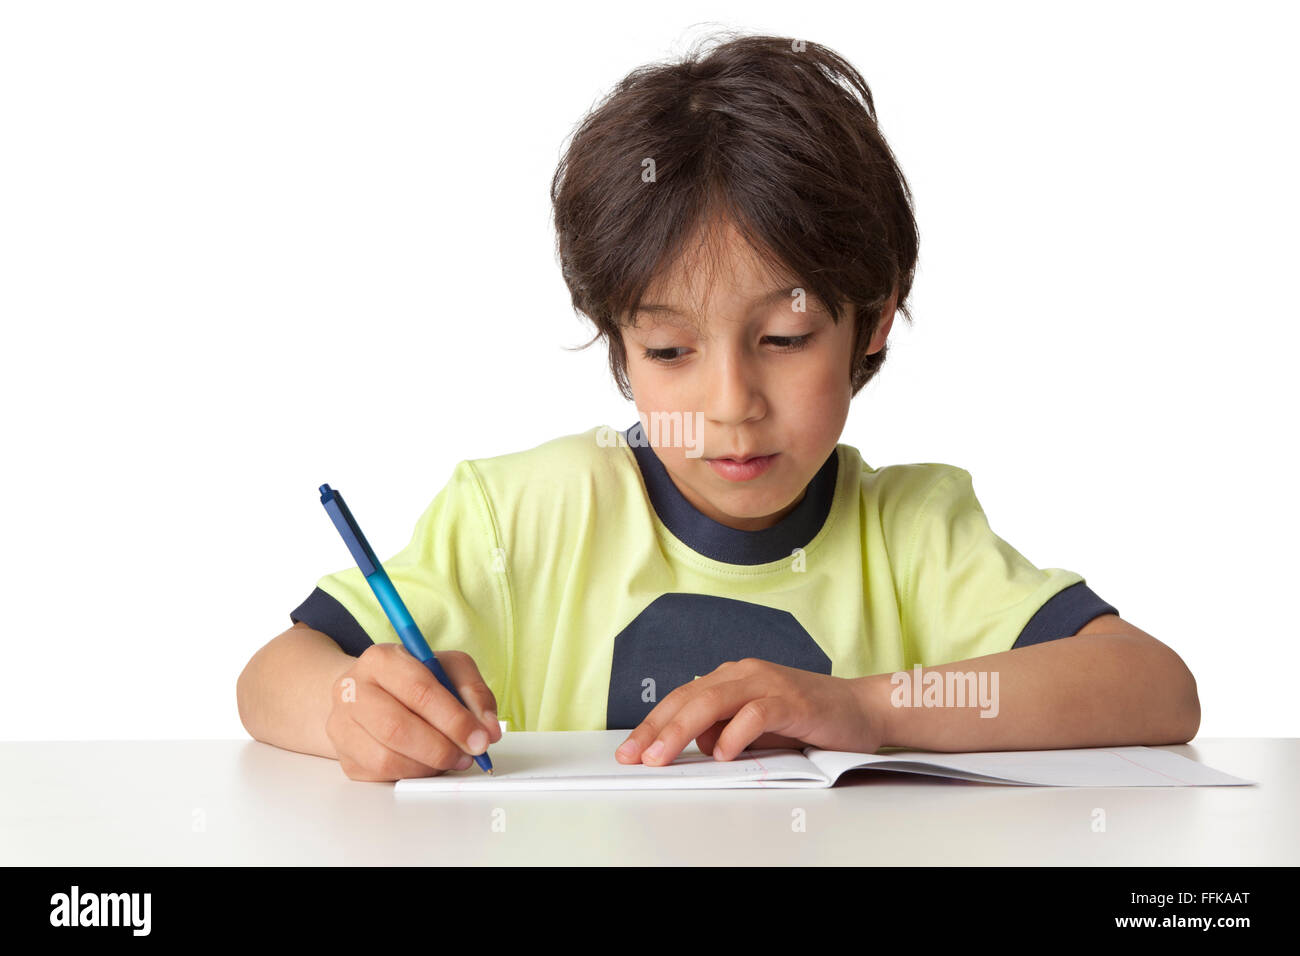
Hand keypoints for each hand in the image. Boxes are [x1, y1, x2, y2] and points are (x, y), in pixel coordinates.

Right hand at [325, 644, 501, 781]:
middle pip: (397, 728)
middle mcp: (352, 690)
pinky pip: (381, 775)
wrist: (370, 694)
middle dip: (441, 748)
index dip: (454, 719)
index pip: (419, 690)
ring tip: (450, 758)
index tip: (481, 738)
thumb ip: (474, 693)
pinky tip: (426, 762)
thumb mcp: (449, 669)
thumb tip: (489, 729)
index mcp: (381, 659)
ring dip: (428, 765)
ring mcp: (342, 725)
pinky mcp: (344, 757)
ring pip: (387, 758)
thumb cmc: (413, 680)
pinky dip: (412, 774)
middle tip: (468, 755)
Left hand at [614, 658, 885, 765]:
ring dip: (682, 731)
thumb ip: (727, 730)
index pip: (681, 699)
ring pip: (713, 702)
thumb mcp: (757, 728)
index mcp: (732, 677)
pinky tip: (723, 753)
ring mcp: (768, 683)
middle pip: (689, 699)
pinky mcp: (792, 700)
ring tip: (662, 757)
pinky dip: (735, 734)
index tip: (629, 751)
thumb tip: (697, 746)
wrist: (862, 709)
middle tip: (635, 757)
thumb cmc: (808, 720)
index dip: (651, 724)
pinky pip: (755, 713)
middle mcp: (745, 673)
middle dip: (656, 729)